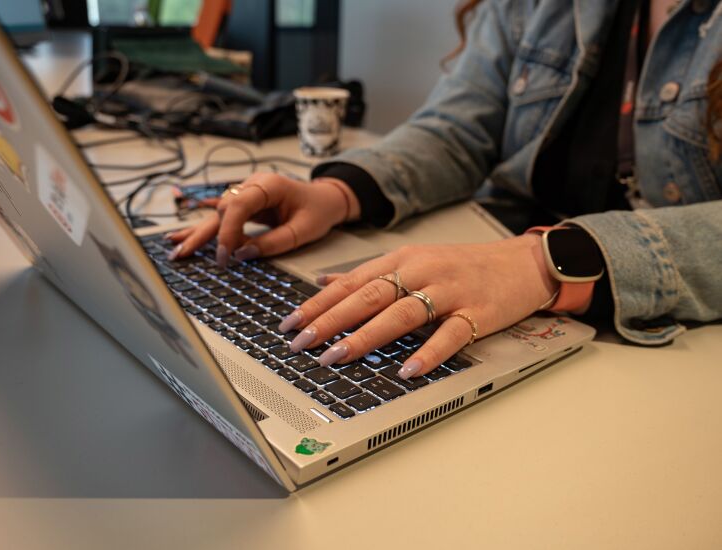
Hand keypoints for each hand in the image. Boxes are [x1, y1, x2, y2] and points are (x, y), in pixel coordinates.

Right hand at [165, 173, 359, 264]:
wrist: (325, 198)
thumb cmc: (318, 211)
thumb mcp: (302, 231)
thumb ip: (273, 243)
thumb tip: (241, 255)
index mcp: (269, 185)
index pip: (239, 205)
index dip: (229, 231)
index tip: (225, 255)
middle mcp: (253, 185)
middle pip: (221, 209)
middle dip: (202, 234)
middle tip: (184, 255)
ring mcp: (246, 193)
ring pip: (216, 215)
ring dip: (196, 233)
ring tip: (174, 250)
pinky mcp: (245, 205)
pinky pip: (222, 219)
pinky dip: (204, 231)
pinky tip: (182, 238)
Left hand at [278, 235, 559, 378]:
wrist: (522, 262)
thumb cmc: (463, 265)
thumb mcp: (413, 260)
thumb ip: (369, 274)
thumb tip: (323, 282)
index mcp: (401, 260)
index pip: (350, 283)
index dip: (317, 304)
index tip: (290, 324)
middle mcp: (420, 272)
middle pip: (368, 297)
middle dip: (330, 321)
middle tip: (302, 343)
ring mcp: (449, 291)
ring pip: (401, 313)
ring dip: (366, 336)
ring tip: (337, 357)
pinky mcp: (477, 312)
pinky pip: (450, 334)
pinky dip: (428, 353)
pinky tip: (407, 370)